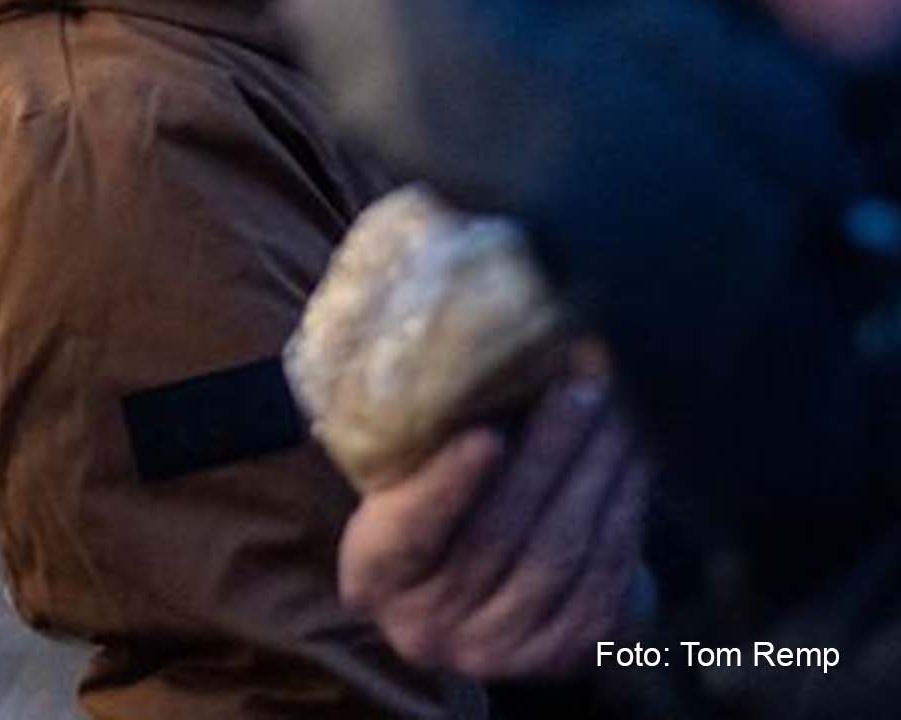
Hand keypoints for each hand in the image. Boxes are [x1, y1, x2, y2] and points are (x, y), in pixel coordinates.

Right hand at [339, 375, 650, 681]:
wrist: (470, 591)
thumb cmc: (430, 507)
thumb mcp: (402, 479)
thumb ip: (428, 443)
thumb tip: (484, 358)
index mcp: (375, 576)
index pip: (408, 533)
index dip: (447, 485)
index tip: (487, 435)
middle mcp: (431, 627)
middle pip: (500, 535)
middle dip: (549, 451)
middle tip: (580, 384)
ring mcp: (501, 648)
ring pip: (561, 553)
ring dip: (599, 472)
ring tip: (618, 408)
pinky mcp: (566, 652)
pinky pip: (605, 576)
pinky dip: (625, 511)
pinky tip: (634, 459)